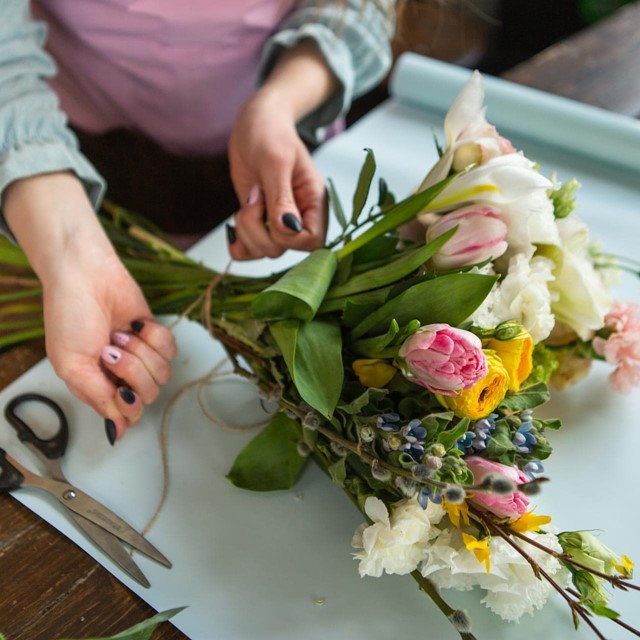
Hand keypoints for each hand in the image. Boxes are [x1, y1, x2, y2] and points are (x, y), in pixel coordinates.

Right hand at [4, 173, 175, 441]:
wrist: (86, 274)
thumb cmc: (70, 316)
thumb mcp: (72, 364)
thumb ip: (97, 397)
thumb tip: (117, 431)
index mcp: (96, 387)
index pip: (127, 415)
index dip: (128, 405)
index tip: (118, 389)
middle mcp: (121, 375)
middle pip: (147, 394)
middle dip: (132, 371)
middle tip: (111, 350)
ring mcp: (140, 355)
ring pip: (162, 373)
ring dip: (141, 352)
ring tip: (120, 334)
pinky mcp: (155, 336)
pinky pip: (170, 350)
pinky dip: (154, 337)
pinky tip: (136, 325)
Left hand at [227, 39, 338, 259]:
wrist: (253, 125)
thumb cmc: (270, 134)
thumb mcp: (276, 161)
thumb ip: (282, 197)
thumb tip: (289, 229)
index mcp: (315, 202)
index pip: (312, 242)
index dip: (288, 236)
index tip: (271, 209)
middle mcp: (300, 217)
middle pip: (284, 249)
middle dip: (260, 228)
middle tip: (255, 196)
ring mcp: (278, 222)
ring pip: (265, 251)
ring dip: (247, 231)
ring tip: (249, 198)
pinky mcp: (259, 223)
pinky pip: (250, 251)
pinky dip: (238, 244)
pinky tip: (234, 226)